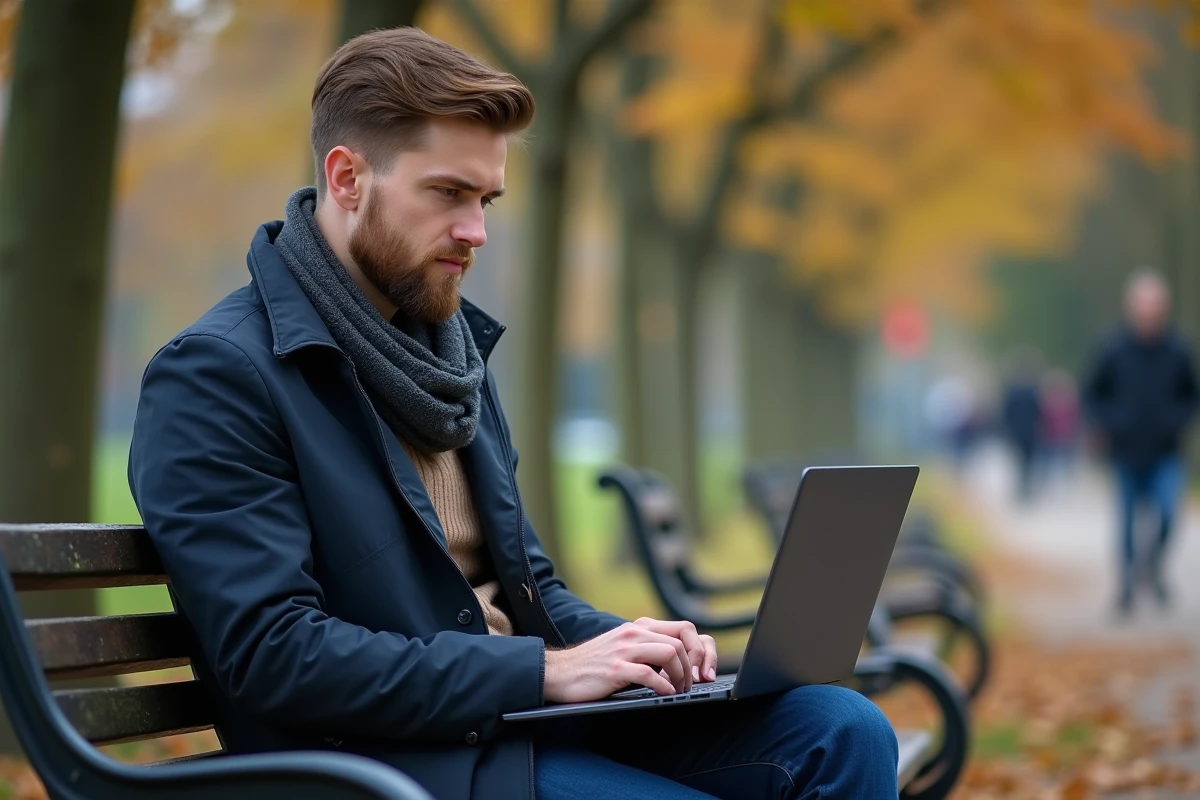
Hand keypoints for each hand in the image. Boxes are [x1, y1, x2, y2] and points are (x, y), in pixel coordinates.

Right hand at [543, 622, 692, 703]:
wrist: (560, 672)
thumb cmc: (594, 664)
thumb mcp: (623, 647)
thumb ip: (647, 647)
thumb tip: (678, 662)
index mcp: (639, 627)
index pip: (684, 628)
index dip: (699, 649)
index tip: (701, 670)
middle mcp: (633, 632)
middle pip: (680, 642)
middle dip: (692, 667)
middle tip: (690, 685)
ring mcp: (624, 649)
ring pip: (669, 653)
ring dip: (680, 676)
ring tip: (679, 691)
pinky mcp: (616, 668)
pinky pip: (650, 674)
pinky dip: (663, 687)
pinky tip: (664, 695)